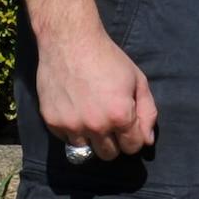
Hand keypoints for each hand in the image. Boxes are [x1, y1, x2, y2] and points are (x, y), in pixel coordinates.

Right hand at [36, 29, 156, 160]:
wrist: (70, 43)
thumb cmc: (109, 59)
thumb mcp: (138, 81)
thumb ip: (147, 112)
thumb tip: (147, 140)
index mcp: (120, 116)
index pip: (132, 147)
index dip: (134, 139)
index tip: (129, 128)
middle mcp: (95, 125)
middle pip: (109, 155)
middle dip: (114, 143)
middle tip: (111, 123)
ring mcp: (71, 125)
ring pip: (86, 151)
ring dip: (92, 139)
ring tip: (93, 116)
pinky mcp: (52, 122)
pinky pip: (66, 140)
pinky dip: (73, 131)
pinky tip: (76, 110)